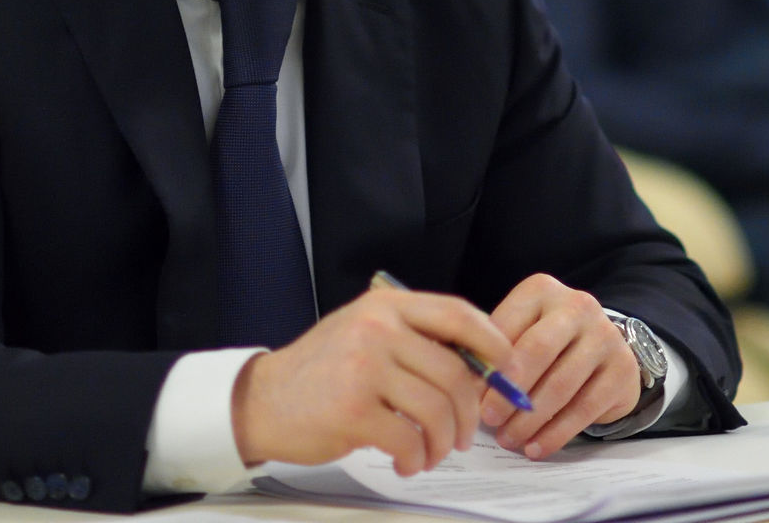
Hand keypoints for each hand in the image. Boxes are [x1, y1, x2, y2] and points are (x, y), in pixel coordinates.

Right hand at [231, 284, 514, 475]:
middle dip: (469, 413)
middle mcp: (377, 330)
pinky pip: (409, 440)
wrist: (263, 401)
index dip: (492, 341)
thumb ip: (414, 340)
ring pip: (437, 410)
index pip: (457, 314)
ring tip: (431, 453)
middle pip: (454, 372)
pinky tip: (406, 461)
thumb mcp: (365, 334)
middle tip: (464, 435)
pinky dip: (416, 458)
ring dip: (443, 442)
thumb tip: (478, 368)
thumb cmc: (321, 372)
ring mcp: (364, 368)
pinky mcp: (353, 410)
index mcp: (385, 307)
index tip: (504, 369)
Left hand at [479, 274, 642, 459]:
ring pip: (561, 385)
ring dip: (530, 419)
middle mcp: (577, 306)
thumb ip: (495, 351)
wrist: (603, 349)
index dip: (488, 363)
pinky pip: (585, 408)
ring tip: (509, 439)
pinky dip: (556, 434)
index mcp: (542, 290)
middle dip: (509, 390)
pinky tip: (536, 447)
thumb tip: (467, 386)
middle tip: (489, 419)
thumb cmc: (548, 343)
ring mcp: (605, 336)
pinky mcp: (622, 370)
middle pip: (537, 351)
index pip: (508, 326)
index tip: (469, 393)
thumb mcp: (520, 333)